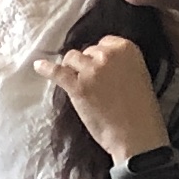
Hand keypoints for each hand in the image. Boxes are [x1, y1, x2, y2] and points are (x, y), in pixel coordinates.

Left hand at [45, 37, 167, 167]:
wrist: (136, 134)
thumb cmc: (140, 110)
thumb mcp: (136, 74)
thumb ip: (119, 63)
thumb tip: (95, 59)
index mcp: (127, 49)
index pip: (103, 43)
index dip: (99, 57)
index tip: (102, 71)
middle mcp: (108, 55)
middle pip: (87, 50)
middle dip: (87, 65)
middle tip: (96, 86)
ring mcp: (92, 70)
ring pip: (71, 59)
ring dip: (73, 71)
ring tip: (83, 88)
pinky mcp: (78, 87)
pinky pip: (57, 72)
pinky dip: (46, 69)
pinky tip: (38, 66)